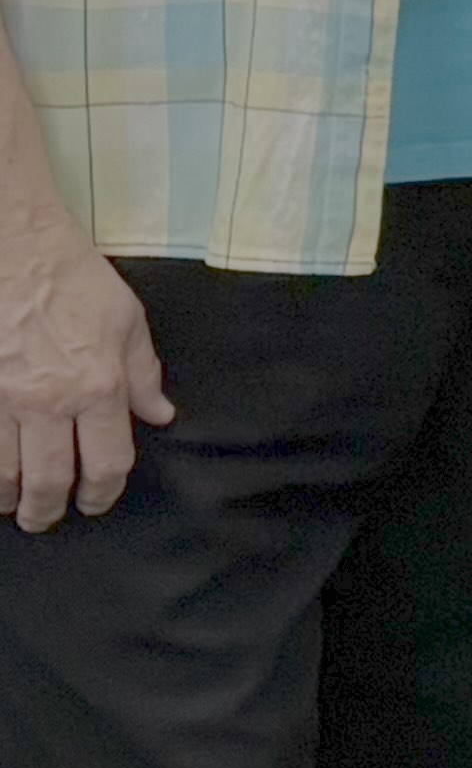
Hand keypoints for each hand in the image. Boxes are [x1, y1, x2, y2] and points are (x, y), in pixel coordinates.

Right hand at [0, 200, 166, 531]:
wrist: (11, 248)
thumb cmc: (73, 278)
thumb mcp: (127, 320)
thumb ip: (143, 374)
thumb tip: (160, 416)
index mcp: (98, 387)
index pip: (107, 462)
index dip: (103, 492)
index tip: (95, 501)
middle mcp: (49, 403)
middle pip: (49, 479)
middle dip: (48, 510)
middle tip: (46, 519)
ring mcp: (1, 400)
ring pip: (2, 471)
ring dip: (9, 496)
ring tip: (13, 505)